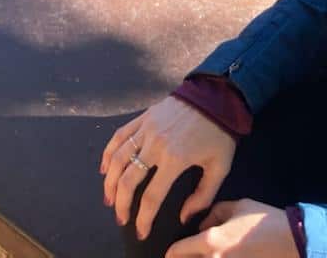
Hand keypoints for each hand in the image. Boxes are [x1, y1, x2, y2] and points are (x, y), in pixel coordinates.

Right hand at [100, 96, 237, 239]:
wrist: (216, 95)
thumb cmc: (219, 132)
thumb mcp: (220, 166)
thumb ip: (204, 195)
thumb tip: (184, 216)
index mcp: (175, 159)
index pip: (152, 197)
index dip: (143, 218)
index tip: (140, 231)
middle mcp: (156, 145)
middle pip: (128, 180)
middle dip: (121, 204)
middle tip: (121, 218)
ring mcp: (146, 129)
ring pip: (118, 159)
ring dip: (110, 182)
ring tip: (109, 198)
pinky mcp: (143, 118)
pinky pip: (119, 136)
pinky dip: (109, 153)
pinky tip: (105, 168)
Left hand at [166, 200, 297, 257]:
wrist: (291, 240)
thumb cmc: (263, 220)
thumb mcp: (237, 206)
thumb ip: (215, 213)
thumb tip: (202, 224)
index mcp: (211, 241)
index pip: (178, 252)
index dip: (170, 253)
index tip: (168, 254)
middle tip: (182, 256)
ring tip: (203, 255)